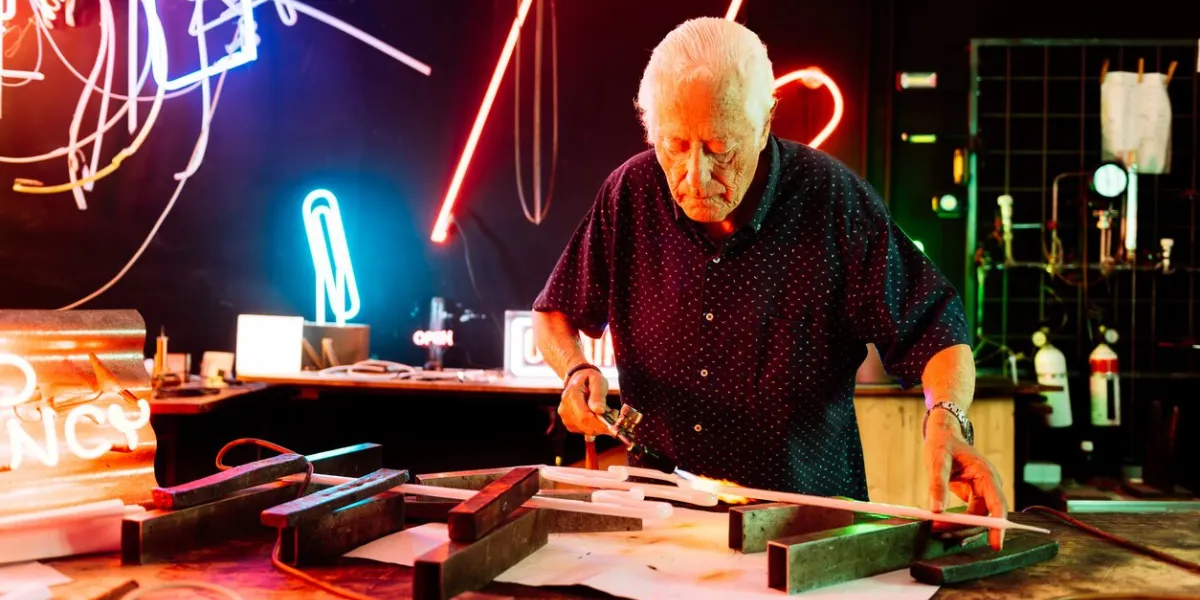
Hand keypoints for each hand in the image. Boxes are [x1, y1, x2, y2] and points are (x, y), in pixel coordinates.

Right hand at [558, 368, 610, 436]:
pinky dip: (594, 427)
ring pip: (586, 430)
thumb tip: (599, 410)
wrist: (578, 380)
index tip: (613, 425)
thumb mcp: (597, 381)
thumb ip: (598, 395)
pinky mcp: (569, 424)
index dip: (599, 424)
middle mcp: (565, 409)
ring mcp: (565, 417)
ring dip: (599, 426)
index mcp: (571, 396)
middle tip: (614, 416)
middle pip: (585, 426)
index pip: (584, 417)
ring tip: (606, 412)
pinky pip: (584, 431)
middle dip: (602, 426)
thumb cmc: (589, 380)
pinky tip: (598, 417)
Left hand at [924, 410, 1008, 550]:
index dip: (998, 526)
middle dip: (966, 529)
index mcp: (986, 474)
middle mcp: (989, 485)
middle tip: (941, 533)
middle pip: (985, 516)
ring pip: (976, 518)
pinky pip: (969, 515)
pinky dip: (958, 523)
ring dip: (960, 528)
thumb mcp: (937, 460)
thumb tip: (936, 511)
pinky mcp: (974, 496)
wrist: (944, 435)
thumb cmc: (942, 444)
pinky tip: (946, 531)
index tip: (996, 545)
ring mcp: (982, 492)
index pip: (998, 505)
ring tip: (938, 531)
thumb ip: (937, 485)